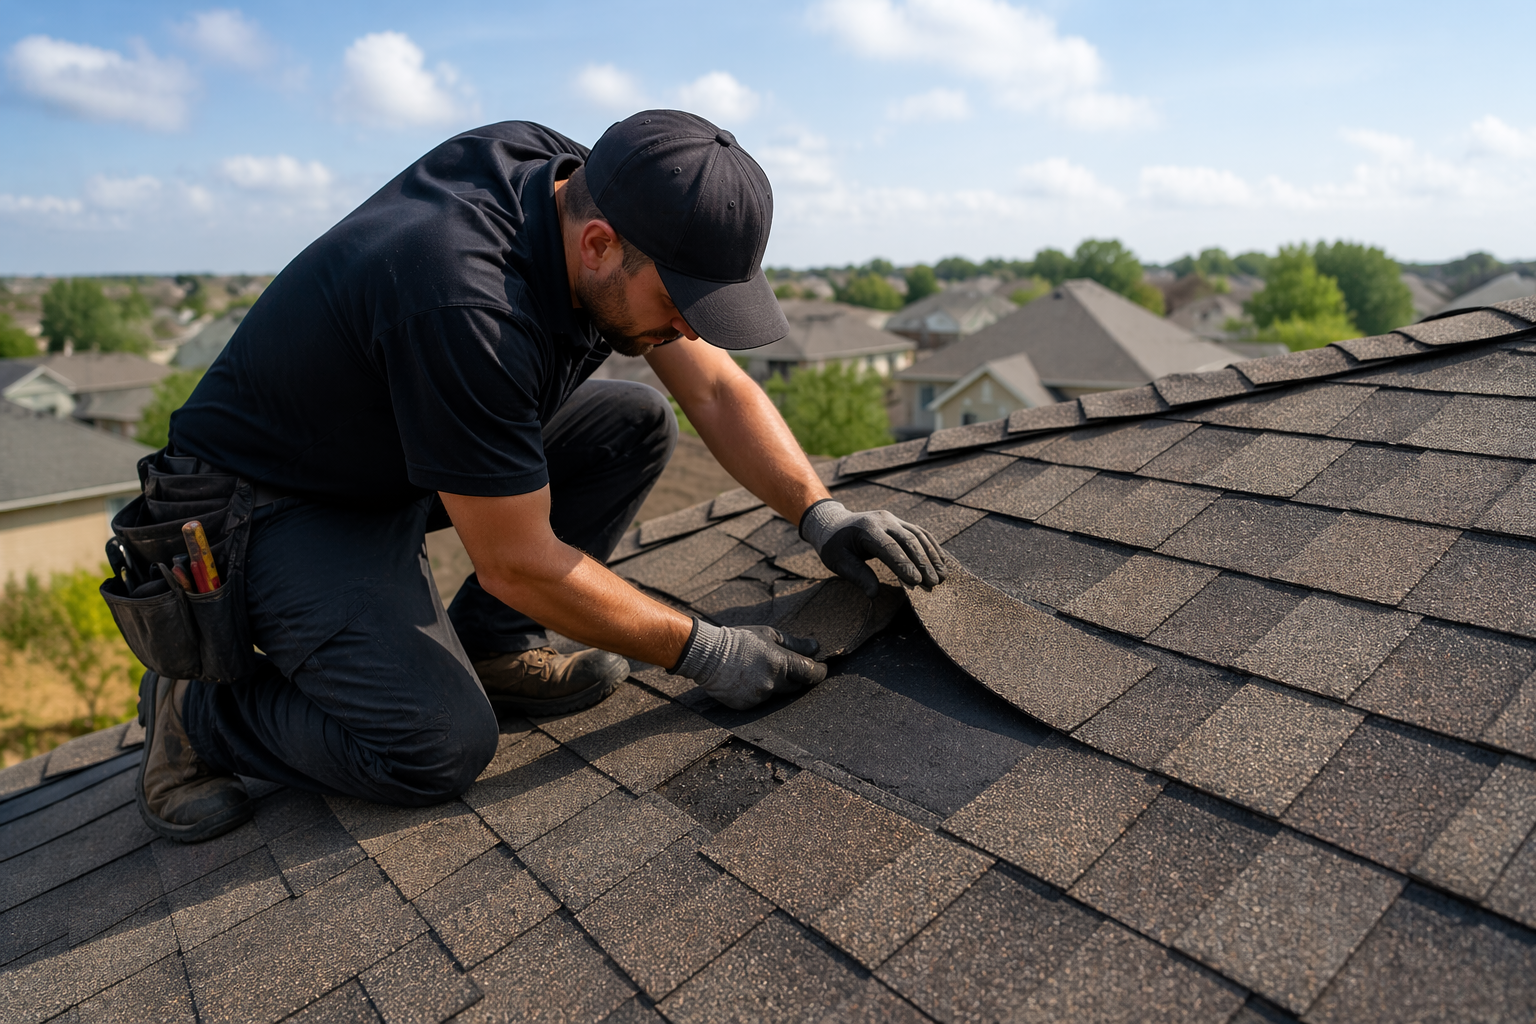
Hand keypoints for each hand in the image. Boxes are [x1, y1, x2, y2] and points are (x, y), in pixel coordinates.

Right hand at [672, 621, 825, 709]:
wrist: (708, 655)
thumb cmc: (740, 641)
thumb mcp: (768, 635)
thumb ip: (794, 643)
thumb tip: (815, 648)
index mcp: (781, 663)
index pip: (811, 674)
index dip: (819, 672)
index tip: (821, 669)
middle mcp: (772, 683)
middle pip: (795, 687)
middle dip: (794, 678)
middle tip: (782, 667)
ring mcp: (760, 697)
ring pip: (776, 694)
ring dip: (773, 685)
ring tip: (756, 670)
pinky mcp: (747, 706)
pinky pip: (760, 701)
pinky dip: (757, 692)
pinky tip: (746, 680)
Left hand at [799, 499, 946, 596]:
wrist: (832, 522)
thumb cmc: (834, 545)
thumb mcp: (838, 561)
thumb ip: (857, 575)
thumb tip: (874, 594)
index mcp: (866, 528)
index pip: (889, 547)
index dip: (904, 564)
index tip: (917, 581)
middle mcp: (883, 520)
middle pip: (909, 540)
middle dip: (923, 562)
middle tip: (934, 582)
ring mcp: (893, 519)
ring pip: (918, 535)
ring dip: (932, 555)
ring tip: (943, 576)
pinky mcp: (899, 522)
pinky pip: (920, 533)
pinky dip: (932, 546)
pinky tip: (941, 561)